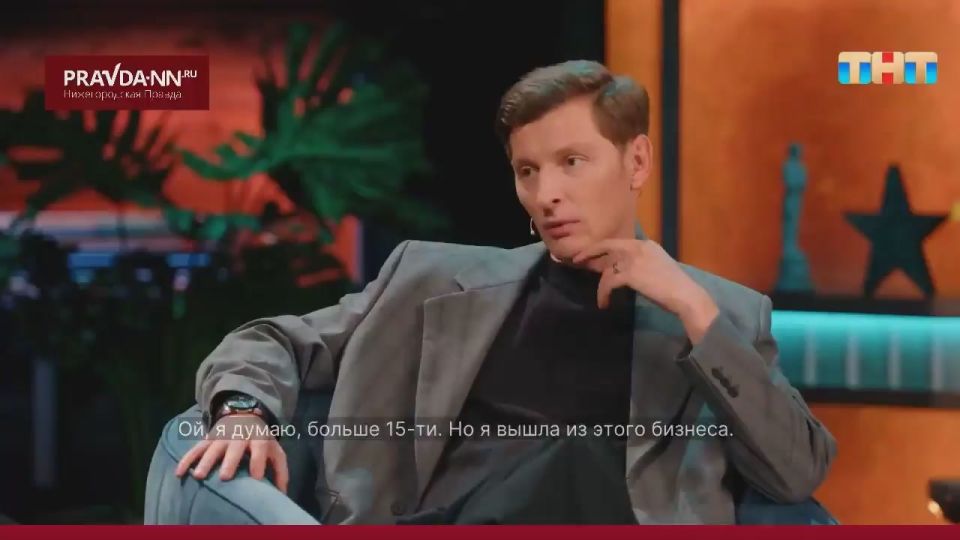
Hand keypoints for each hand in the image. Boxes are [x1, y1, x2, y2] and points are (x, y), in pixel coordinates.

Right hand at [174, 413, 288, 493]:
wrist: (244, 415)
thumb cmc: (261, 441)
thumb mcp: (275, 451)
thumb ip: (280, 471)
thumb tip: (282, 493)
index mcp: (258, 439)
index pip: (259, 449)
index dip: (258, 462)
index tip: (256, 477)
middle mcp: (239, 437)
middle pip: (235, 449)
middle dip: (230, 462)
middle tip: (225, 477)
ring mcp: (221, 438)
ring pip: (212, 449)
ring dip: (205, 462)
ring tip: (198, 476)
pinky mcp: (207, 439)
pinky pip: (196, 449)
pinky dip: (187, 460)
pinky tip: (179, 472)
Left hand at [571, 238, 718, 341]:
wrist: (685, 295)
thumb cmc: (676, 287)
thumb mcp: (658, 268)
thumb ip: (642, 265)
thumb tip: (624, 273)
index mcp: (647, 244)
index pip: (619, 243)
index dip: (603, 249)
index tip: (593, 256)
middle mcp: (638, 247)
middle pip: (607, 245)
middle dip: (590, 252)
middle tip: (577, 260)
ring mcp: (633, 259)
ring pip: (607, 269)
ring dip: (601, 286)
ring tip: (601, 298)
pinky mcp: (629, 274)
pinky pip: (608, 283)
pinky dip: (603, 294)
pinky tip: (605, 303)